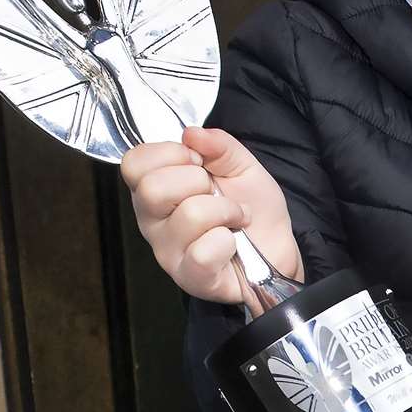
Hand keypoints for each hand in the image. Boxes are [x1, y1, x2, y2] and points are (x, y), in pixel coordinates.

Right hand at [119, 126, 303, 301]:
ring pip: (189, 215)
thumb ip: (218, 144)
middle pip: (152, 189)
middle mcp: (152, 221)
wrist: (278, 248)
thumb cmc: (252, 208)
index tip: (198, 162)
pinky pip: (203, 251)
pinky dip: (227, 242)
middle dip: (198, 181)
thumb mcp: (240, 165)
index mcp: (156, 189)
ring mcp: (168, 252)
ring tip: (236, 218)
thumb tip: (192, 134)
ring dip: (226, 210)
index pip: (134, 163)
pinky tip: (231, 244)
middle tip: (216, 193)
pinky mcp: (190, 277)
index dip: (170, 153)